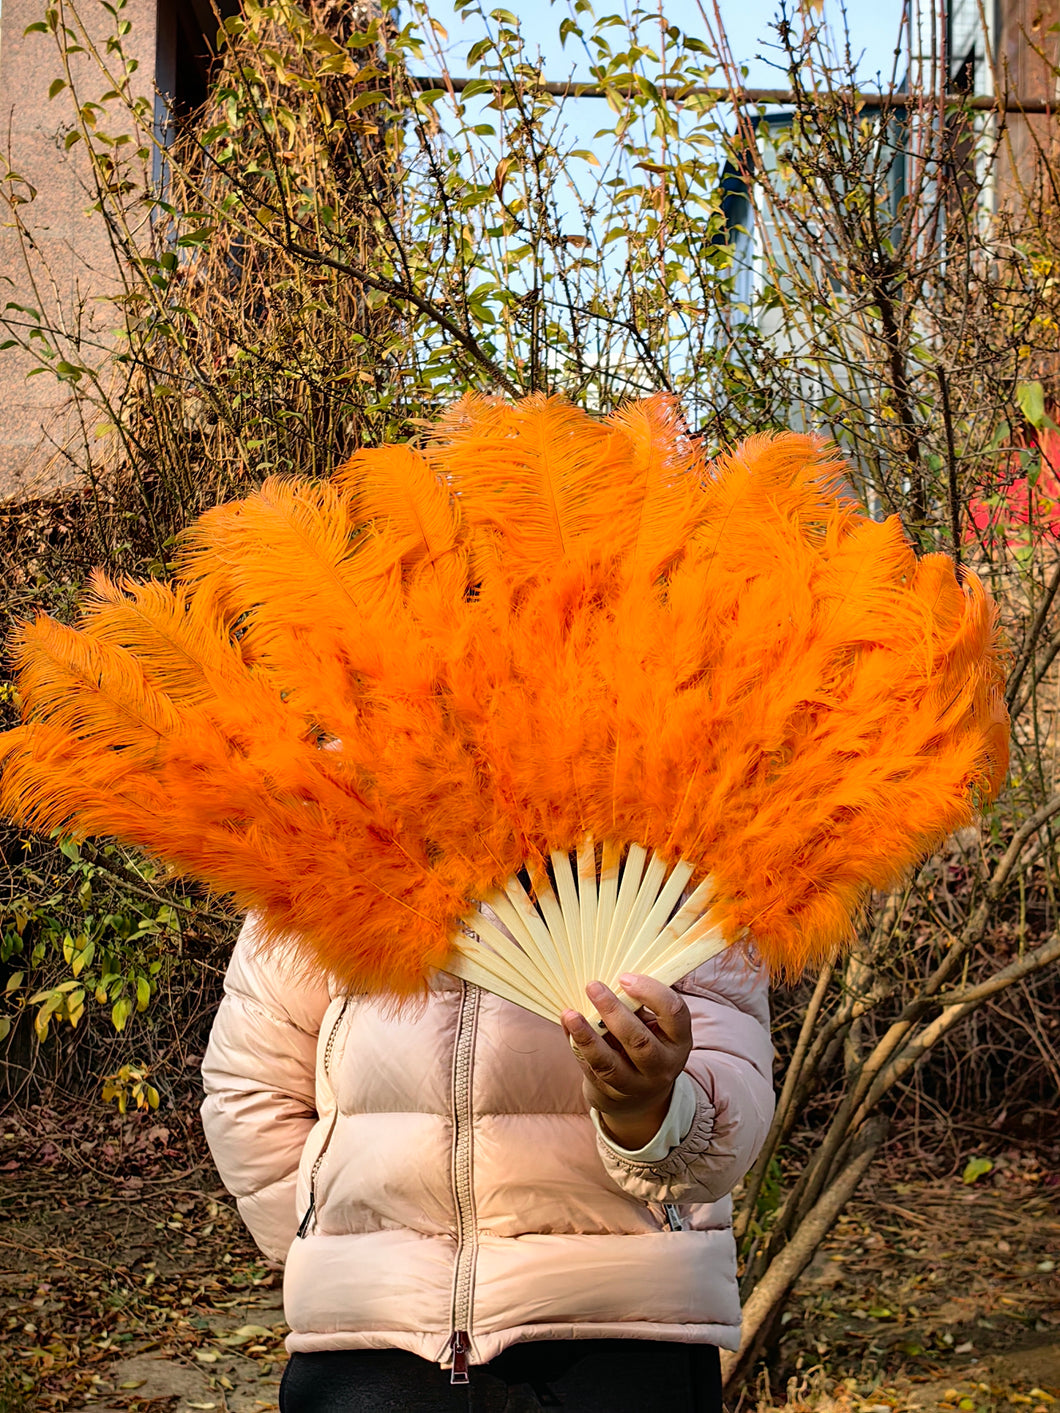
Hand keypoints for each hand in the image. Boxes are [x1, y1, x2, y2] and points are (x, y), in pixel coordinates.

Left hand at [561, 973, 692, 1150]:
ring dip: (588, 1037)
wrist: (641, 1092)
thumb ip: (635, 1006)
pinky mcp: (612, 1094)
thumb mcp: (653, 1025)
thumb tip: (605, 984)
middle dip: (614, 1012)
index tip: (624, 978)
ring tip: (570, 1014)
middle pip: (640, 1041)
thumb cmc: (646, 1041)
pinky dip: (579, 1048)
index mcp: (679, 1040)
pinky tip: (569, 1026)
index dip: (651, 992)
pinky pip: (593, 1070)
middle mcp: (663, 1066)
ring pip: (611, 1064)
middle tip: (593, 987)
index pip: (674, 1012)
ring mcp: (638, 1085)